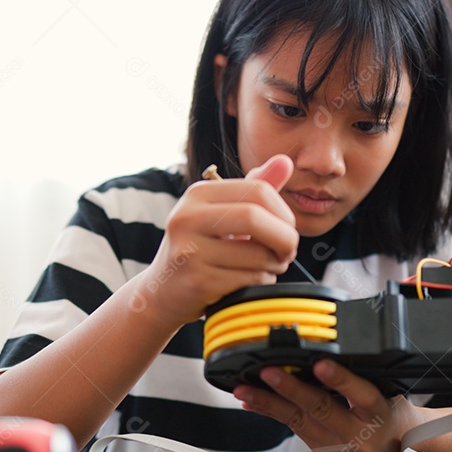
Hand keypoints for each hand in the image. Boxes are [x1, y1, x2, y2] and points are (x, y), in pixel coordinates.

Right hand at [138, 154, 299, 326]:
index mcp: (198, 194)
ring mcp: (189, 251)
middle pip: (255, 218)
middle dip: (285, 238)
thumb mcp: (223, 213)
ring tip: (269, 266)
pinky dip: (262, 281)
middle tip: (288, 251)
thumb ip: (255, 188)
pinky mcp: (196, 282)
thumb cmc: (200, 248)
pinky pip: (249, 280)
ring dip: (276, 264)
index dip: (284, 212)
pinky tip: (251, 280)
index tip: (287, 229)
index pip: (258, 190)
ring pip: (257, 254)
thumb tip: (286, 160)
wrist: (163, 291)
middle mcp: (188, 217)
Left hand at [232, 359, 420, 451]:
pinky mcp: (321, 451)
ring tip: (247, 390)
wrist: (392, 449)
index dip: (340, 380)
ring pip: (299, 422)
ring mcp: (337, 446)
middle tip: (269, 373)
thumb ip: (362, 373)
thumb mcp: (387, 391)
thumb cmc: (387, 413)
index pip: (362, 394)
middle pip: (322, 409)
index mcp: (379, 413)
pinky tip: (252, 402)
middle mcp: (357, 433)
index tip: (321, 364)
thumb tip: (330, 346)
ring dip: (269, 403)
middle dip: (291, 390)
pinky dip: (270, 412)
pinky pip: (292, 429)